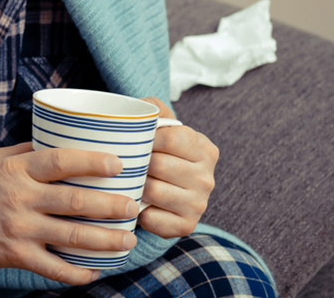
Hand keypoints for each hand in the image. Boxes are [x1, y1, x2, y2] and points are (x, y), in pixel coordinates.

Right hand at [0, 143, 139, 284]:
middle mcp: (19, 198)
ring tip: (127, 239)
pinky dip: (76, 273)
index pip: (60, 161)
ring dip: (106, 240)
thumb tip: (65, 143)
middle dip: (111, 205)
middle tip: (134, 206)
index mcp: (16, 171)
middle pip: (75, 201)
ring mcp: (18, 229)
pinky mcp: (14, 255)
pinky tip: (94, 271)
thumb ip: (29, 154)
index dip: (92, 161)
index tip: (119, 163)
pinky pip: (53, 268)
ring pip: (72, 236)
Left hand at [138, 97, 217, 238]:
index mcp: (205, 150)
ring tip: (130, 180)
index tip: (134, 141)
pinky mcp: (187, 226)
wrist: (163, 189)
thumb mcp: (161, 125)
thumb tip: (142, 109)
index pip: (171, 138)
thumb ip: (154, 109)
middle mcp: (208, 178)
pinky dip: (138, 211)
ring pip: (153, 191)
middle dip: (137, 163)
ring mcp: (199, 204)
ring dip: (135, 186)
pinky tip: (137, 203)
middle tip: (126, 163)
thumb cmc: (159, 151)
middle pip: (159, 165)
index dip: (146, 138)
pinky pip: (152, 219)